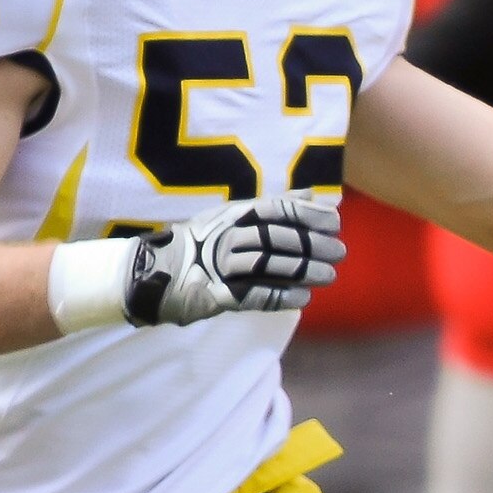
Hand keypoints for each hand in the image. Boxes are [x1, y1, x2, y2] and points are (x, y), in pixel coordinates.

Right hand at [124, 194, 341, 326]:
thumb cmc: (201, 245)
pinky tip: (304, 299)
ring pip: (267, 264)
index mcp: (231, 215)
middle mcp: (225, 236)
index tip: (335, 221)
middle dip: (311, 244)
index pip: (275, 209)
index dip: (307, 214)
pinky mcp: (217, 294)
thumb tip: (311, 193)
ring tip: (329, 276)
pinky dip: (281, 296)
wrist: (153, 274)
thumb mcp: (235, 217)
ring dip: (303, 271)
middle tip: (339, 252)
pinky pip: (254, 295)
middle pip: (275, 237)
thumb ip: (274, 207)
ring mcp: (219, 265)